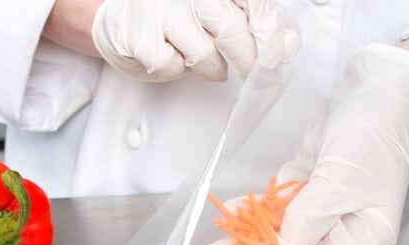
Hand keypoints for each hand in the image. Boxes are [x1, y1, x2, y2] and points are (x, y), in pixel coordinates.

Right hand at [91, 0, 298, 81]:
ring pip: (204, 53)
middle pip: (232, 29)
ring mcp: (161, 8)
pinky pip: (171, 66)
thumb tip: (288, 44)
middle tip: (253, 74)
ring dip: (212, 68)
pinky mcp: (139, 34)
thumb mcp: (219, 13)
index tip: (279, 55)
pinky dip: (175, 71)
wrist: (120, 18)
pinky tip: (171, 56)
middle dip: (249, 60)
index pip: (255, 2)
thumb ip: (253, 24)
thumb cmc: (175, 17)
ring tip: (208, 63)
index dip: (270, 32)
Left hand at [200, 43, 408, 244]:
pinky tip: (224, 222)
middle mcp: (338, 235)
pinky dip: (248, 215)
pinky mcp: (302, 194)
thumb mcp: (345, 178)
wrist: (378, 90)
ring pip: (275, 239)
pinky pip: (271, 211)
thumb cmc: (373, 136)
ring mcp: (318, 215)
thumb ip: (313, 215)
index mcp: (360, 242)